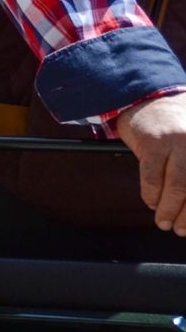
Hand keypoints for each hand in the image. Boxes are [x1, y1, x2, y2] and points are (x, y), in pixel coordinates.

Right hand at [117, 91, 185, 232]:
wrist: (149, 100)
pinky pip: (151, 177)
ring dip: (168, 210)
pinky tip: (151, 202)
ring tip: (164, 223)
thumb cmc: (176, 130)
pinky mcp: (153, 143)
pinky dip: (150, 195)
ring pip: (176, 187)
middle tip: (181, 231)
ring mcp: (177, 143)